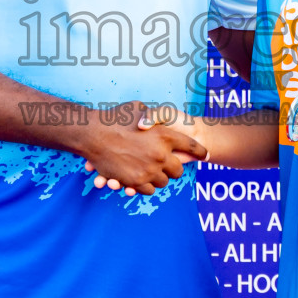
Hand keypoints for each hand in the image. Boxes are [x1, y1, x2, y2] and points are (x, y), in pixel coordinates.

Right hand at [79, 102, 204, 196]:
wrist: (92, 134)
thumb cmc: (113, 118)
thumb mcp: (138, 107)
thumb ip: (152, 115)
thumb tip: (158, 122)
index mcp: (164, 135)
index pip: (191, 146)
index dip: (200, 151)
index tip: (206, 155)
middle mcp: (160, 154)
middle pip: (178, 170)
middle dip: (175, 168)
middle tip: (170, 166)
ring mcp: (148, 170)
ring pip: (163, 182)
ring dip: (159, 178)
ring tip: (151, 171)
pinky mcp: (135, 181)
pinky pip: (148, 190)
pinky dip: (146, 186)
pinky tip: (141, 179)